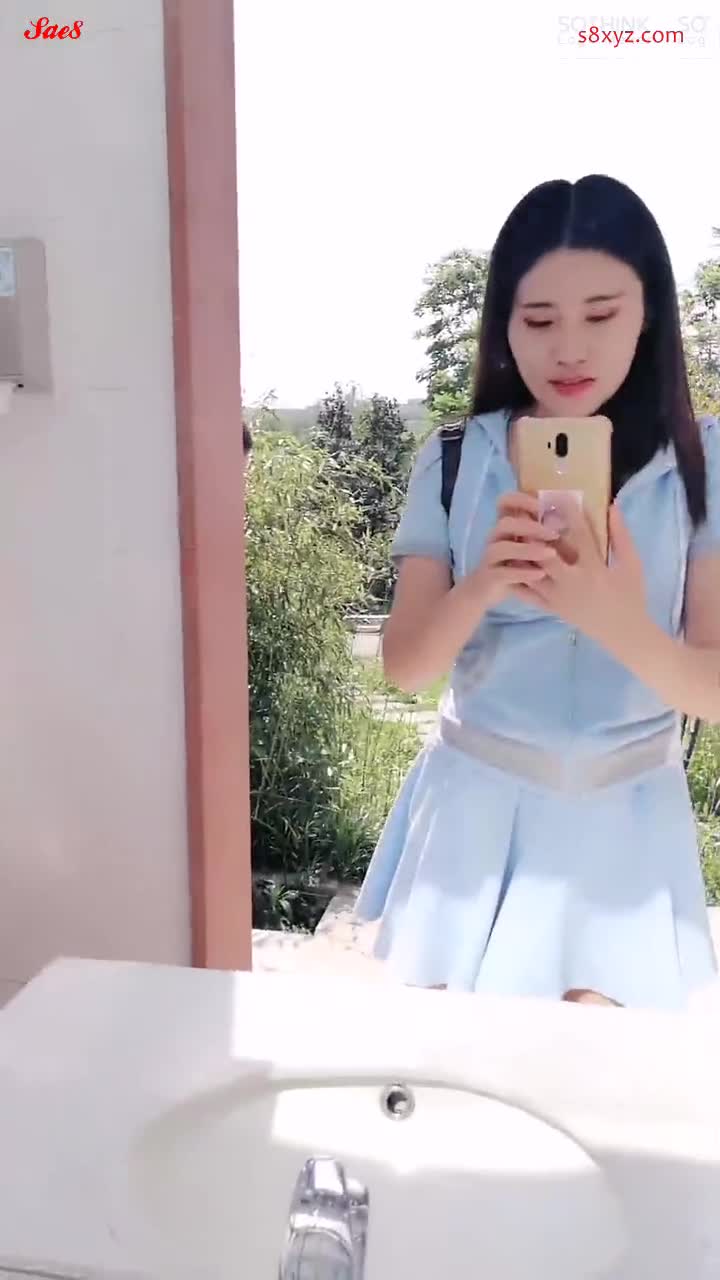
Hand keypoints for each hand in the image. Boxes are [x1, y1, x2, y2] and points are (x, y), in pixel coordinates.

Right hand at [472, 492, 559, 608]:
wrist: (485, 593)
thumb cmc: (513, 566)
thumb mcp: (529, 547)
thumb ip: (542, 531)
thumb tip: (572, 514)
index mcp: (505, 526)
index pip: (505, 502)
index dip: (521, 499)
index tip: (543, 506)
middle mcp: (494, 538)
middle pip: (505, 523)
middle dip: (531, 526)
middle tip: (554, 534)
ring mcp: (490, 558)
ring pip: (502, 548)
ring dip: (528, 549)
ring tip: (551, 554)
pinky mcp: (489, 577)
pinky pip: (503, 573)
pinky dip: (522, 572)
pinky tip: (541, 574)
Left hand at [510, 497, 648, 645]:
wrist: (623, 633)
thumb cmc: (632, 596)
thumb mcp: (633, 565)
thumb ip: (621, 536)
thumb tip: (612, 506)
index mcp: (594, 570)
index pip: (578, 536)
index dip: (569, 514)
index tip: (560, 496)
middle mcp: (572, 583)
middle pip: (545, 553)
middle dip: (535, 533)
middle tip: (528, 514)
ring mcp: (558, 598)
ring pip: (531, 572)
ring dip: (522, 552)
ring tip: (515, 533)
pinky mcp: (551, 609)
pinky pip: (527, 593)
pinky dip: (517, 576)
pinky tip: (511, 560)